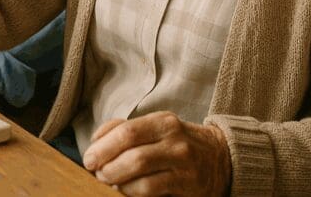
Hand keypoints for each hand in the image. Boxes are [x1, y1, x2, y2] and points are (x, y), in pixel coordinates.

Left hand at [82, 112, 230, 196]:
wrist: (221, 159)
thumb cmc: (177, 143)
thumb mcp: (156, 128)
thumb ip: (124, 129)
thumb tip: (96, 140)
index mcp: (163, 121)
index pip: (126, 131)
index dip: (102, 146)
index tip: (88, 157)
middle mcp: (175, 140)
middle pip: (131, 152)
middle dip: (106, 164)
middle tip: (95, 172)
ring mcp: (183, 163)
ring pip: (140, 172)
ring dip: (116, 179)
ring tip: (107, 181)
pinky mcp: (188, 185)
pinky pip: (151, 189)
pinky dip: (131, 191)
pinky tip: (124, 190)